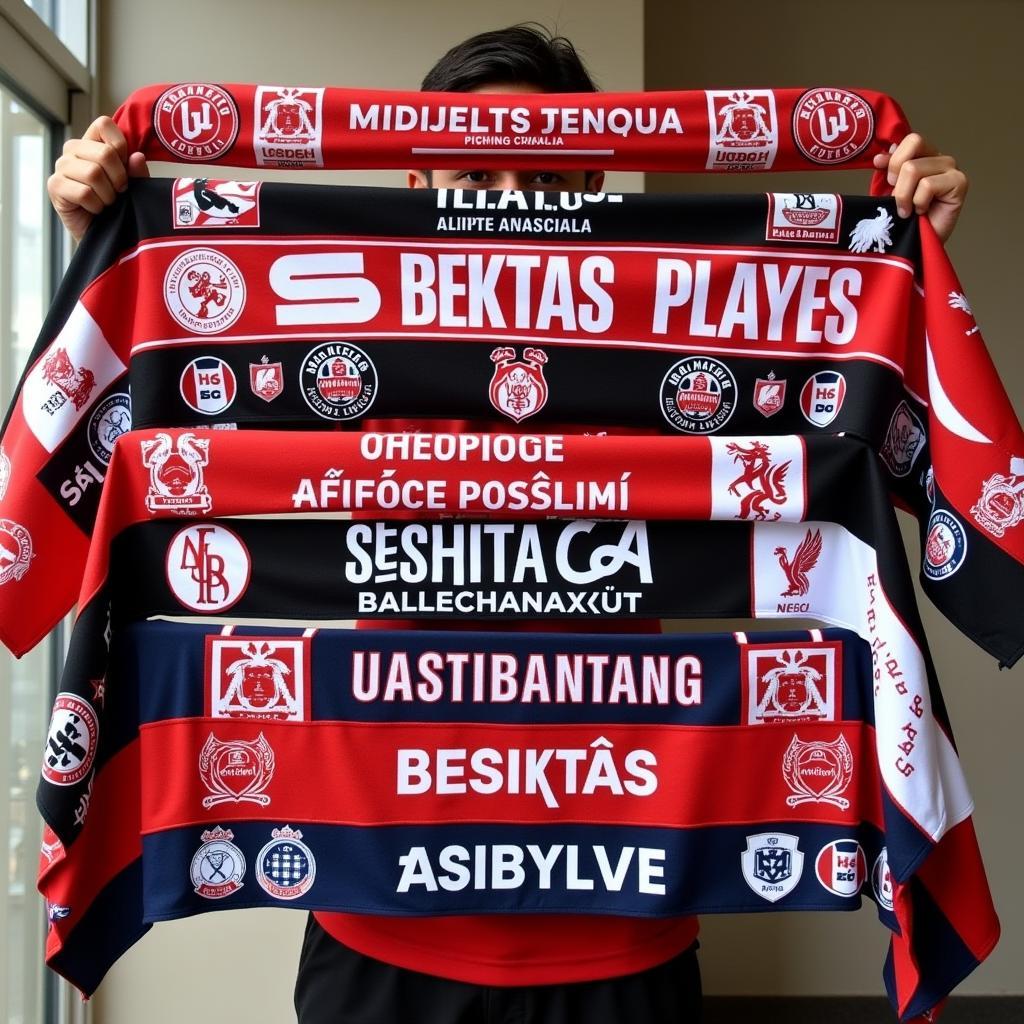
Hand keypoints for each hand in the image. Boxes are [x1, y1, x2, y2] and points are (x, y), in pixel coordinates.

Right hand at [47, 116, 149, 241]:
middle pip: (104, 152)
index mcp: (92, 142)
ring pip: (93, 173)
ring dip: (108, 195)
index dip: (121, 146)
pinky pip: (83, 193)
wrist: (105, 236)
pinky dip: (96, 206)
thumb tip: (137, 156)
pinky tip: (95, 210)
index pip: (103, 124)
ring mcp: (61, 167)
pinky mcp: (55, 186)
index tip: (126, 169)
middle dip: (119, 178)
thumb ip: (137, 172)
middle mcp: (73, 150)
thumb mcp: (134, 187)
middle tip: (119, 193)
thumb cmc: (119, 207)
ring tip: (107, 203)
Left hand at [873, 133, 967, 242]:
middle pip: (912, 147)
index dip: (893, 156)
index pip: (910, 140)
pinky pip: (927, 185)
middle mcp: (939, 159)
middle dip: (895, 176)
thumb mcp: (889, 192)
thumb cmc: (904, 221)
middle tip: (896, 198)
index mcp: (924, 157)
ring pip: (914, 169)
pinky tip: (922, 212)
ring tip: (908, 210)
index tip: (882, 172)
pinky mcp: (960, 182)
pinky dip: (918, 202)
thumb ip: (888, 172)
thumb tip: (881, 157)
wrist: (916, 245)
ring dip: (904, 195)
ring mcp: (951, 169)